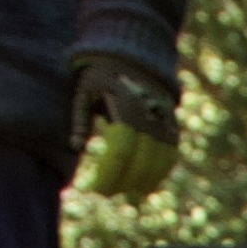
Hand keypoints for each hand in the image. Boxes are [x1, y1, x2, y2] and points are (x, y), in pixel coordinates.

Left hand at [71, 58, 177, 201]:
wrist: (133, 56)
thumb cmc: (101, 76)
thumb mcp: (84, 92)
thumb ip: (80, 120)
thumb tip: (74, 148)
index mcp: (125, 107)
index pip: (120, 152)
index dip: (109, 175)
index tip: (96, 188)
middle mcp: (149, 116)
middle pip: (141, 162)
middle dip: (124, 182)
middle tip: (106, 191)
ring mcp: (164, 121)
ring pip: (161, 162)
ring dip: (144, 181)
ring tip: (126, 190)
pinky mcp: (172, 124)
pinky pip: (171, 155)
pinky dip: (160, 172)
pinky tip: (145, 183)